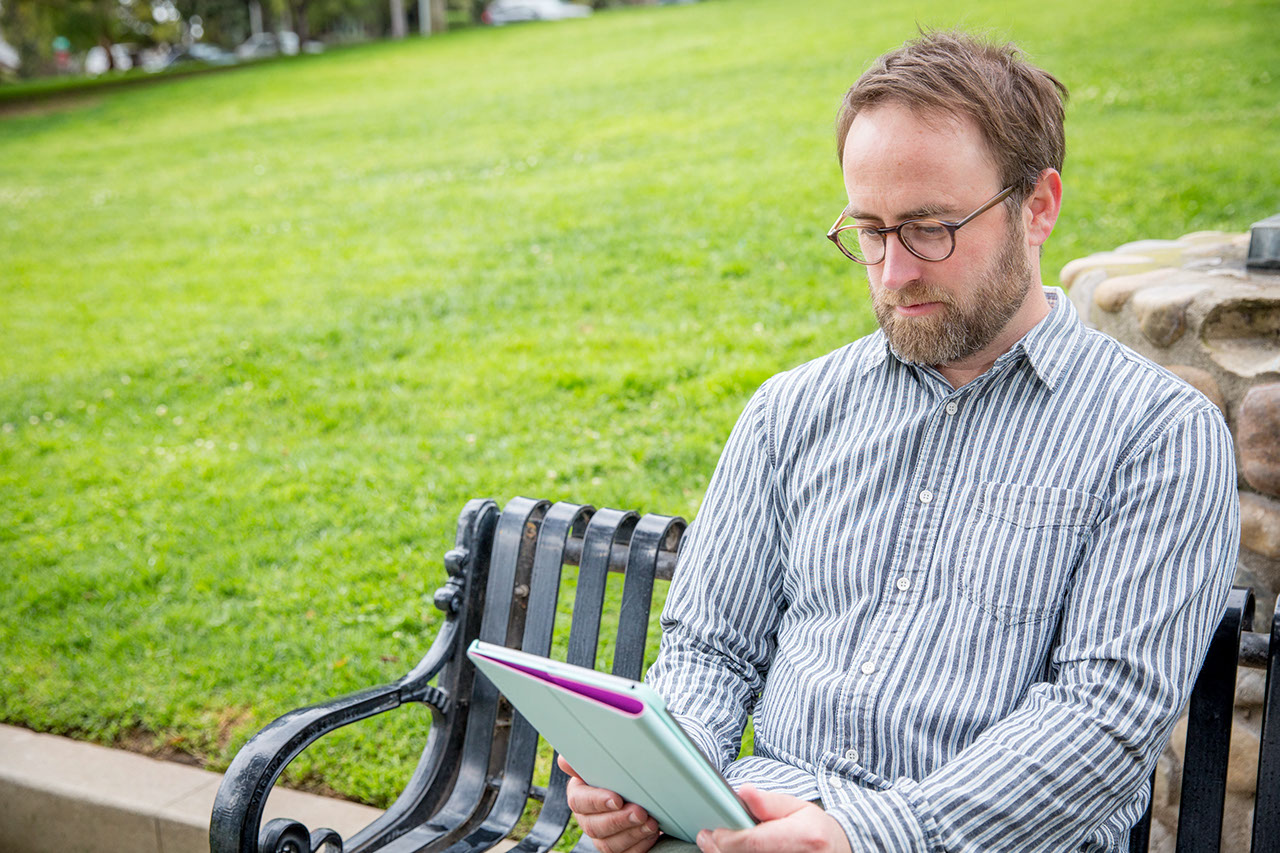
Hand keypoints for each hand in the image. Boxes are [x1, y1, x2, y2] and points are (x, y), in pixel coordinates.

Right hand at [558, 755, 661, 852]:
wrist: (639, 794)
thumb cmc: (618, 777)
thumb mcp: (605, 765)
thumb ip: (587, 761)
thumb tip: (564, 760)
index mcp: (579, 796)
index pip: (579, 801)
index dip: (597, 802)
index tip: (617, 800)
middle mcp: (587, 819)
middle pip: (594, 827)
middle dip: (620, 820)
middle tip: (640, 812)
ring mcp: (602, 838)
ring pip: (610, 845)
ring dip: (633, 833)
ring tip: (651, 823)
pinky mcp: (618, 850)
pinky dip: (641, 844)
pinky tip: (651, 833)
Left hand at [696, 785, 851, 852]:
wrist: (837, 850)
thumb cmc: (815, 829)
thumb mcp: (796, 807)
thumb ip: (768, 802)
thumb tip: (744, 792)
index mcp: (803, 837)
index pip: (754, 842)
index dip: (728, 838)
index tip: (713, 831)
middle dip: (721, 849)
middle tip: (707, 838)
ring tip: (717, 845)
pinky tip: (732, 852)